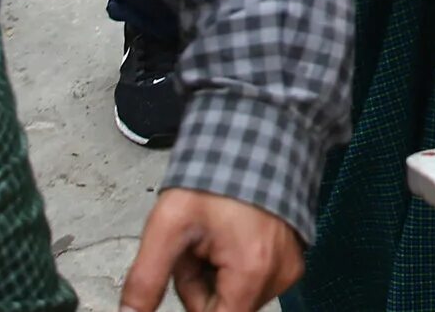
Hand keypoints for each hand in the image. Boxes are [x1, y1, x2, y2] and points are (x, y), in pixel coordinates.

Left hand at [119, 188, 301, 311]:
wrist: (254, 139)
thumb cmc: (216, 174)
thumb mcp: (167, 226)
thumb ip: (145, 279)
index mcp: (252, 271)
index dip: (192, 301)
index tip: (185, 272)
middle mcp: (278, 275)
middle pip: (222, 308)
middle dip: (199, 285)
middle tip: (191, 248)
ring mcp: (287, 268)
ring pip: (235, 297)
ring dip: (215, 277)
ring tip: (211, 237)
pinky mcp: (290, 261)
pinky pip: (252, 282)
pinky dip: (234, 267)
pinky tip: (229, 237)